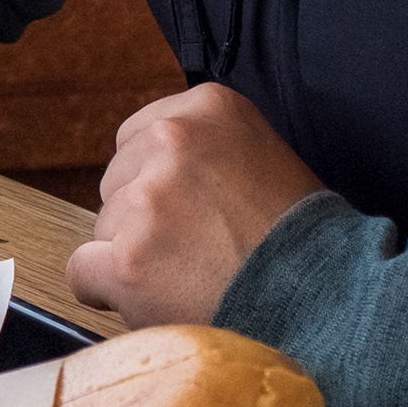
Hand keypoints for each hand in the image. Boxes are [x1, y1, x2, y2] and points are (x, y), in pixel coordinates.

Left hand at [67, 84, 326, 326]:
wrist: (325, 299)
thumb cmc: (301, 239)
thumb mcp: (264, 156)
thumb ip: (208, 149)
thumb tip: (151, 170)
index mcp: (208, 107)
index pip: (140, 136)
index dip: (158, 180)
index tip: (188, 209)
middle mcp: (172, 141)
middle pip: (117, 180)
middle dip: (143, 216)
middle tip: (195, 249)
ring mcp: (147, 200)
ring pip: (103, 227)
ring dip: (134, 256)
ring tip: (191, 277)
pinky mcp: (126, 258)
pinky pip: (82, 272)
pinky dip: (106, 292)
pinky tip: (151, 300)